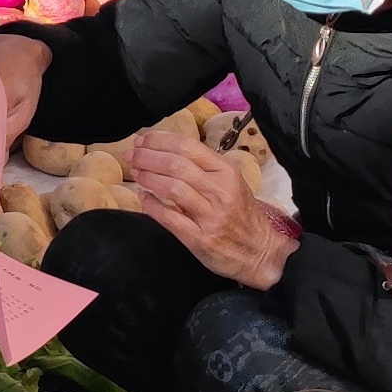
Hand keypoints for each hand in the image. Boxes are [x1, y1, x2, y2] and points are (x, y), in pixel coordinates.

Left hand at [130, 130, 295, 289]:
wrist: (260, 252)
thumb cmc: (241, 214)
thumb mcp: (232, 182)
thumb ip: (204, 167)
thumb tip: (164, 150)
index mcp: (227, 172)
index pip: (188, 146)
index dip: (160, 140)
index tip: (142, 140)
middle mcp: (220, 191)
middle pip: (176, 164)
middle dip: (147, 156)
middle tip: (132, 154)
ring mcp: (211, 216)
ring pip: (172, 188)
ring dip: (148, 177)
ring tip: (136, 172)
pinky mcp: (200, 238)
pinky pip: (169, 218)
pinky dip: (152, 205)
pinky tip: (143, 197)